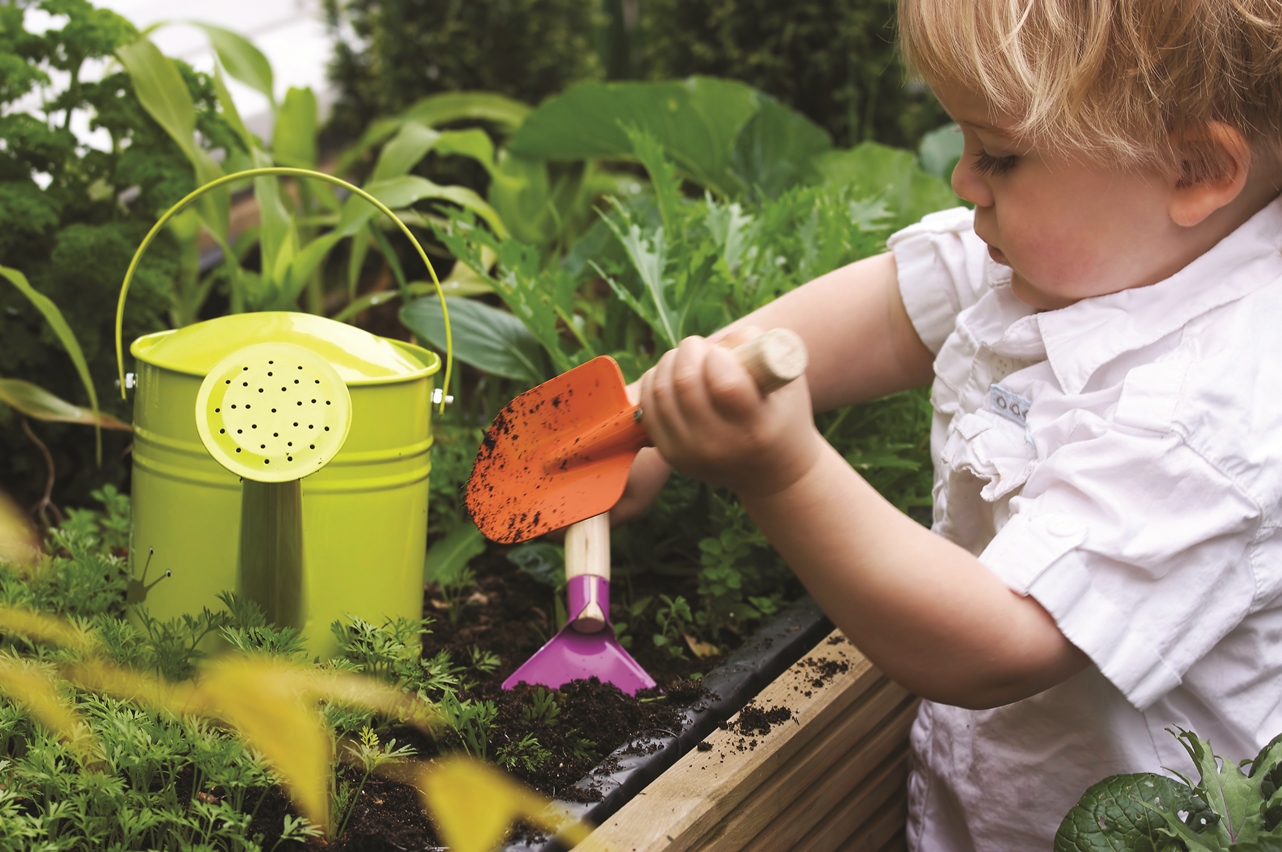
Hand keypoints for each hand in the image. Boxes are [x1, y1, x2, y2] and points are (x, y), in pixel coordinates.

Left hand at [637, 332, 824, 498]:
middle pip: (685, 384)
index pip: (725, 385)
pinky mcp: (669, 453)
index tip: (722, 353)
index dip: (718, 357)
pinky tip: (670, 375)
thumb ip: (758, 349)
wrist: (770, 472)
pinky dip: (654, 381)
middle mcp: (719, 445)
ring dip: (669, 362)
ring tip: (686, 359)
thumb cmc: (781, 415)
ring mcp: (689, 453)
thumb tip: (719, 342)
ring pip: (661, 392)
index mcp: (755, 428)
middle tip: (699, 347)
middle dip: (689, 351)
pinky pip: (648, 407)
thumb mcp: (786, 381)